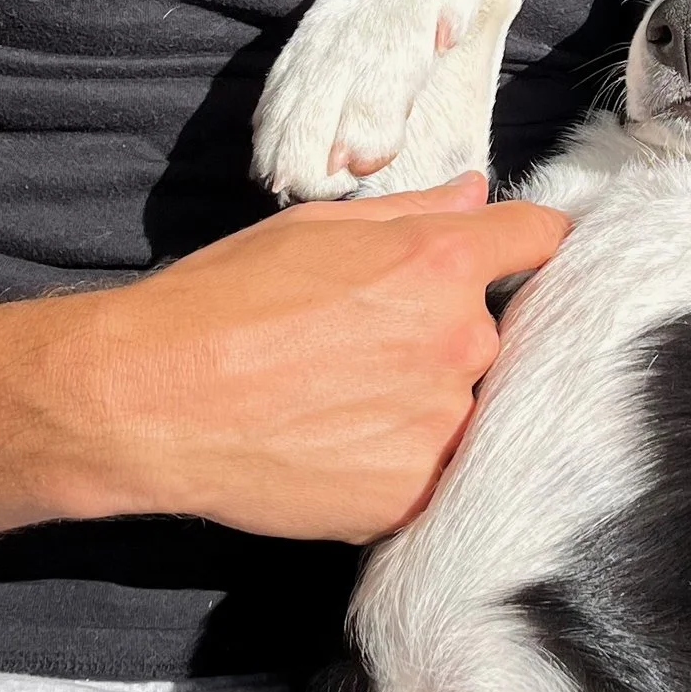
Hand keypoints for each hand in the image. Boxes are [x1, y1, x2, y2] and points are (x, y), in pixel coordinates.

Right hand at [70, 175, 568, 542]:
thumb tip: (476, 196)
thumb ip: (414, 212)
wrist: (152, 400)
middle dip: (450, 337)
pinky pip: (430, 471)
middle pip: (496, 334)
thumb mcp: (316, 228)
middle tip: (370, 347)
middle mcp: (458, 341)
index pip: (537, 240)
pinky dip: (395, 462)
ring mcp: (441, 426)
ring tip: (340, 402)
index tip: (518, 256)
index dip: (526, 245)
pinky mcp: (412, 494)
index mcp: (440, 263)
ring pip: (465, 409)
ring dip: (424, 405)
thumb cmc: (222, 301)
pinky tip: (334, 446)